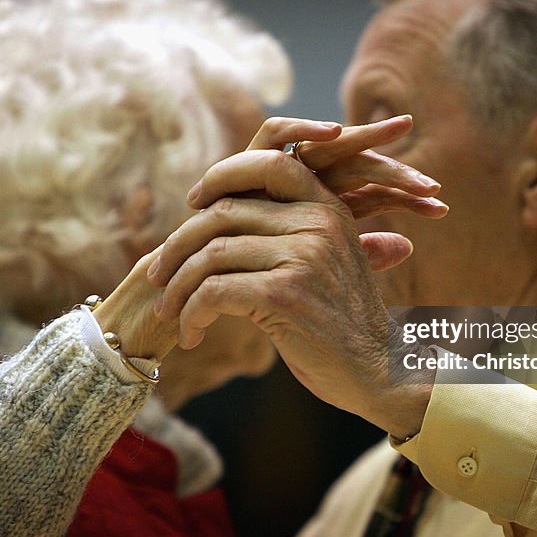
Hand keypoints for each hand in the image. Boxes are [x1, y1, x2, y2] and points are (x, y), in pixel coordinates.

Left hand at [146, 130, 436, 436]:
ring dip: (178, 288)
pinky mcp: (285, 294)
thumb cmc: (340, 324)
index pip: (267, 164)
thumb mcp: (324, 262)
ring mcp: (302, 256)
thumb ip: (287, 232)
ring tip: (169, 313)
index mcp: (328, 207)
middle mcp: (317, 223)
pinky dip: (191, 314)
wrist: (379, 372)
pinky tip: (190, 334)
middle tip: (158, 275)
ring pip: (211, 255)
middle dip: (178, 246)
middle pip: (223, 213)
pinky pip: (214, 292)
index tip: (192, 204)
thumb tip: (219, 212)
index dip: (222, 176)